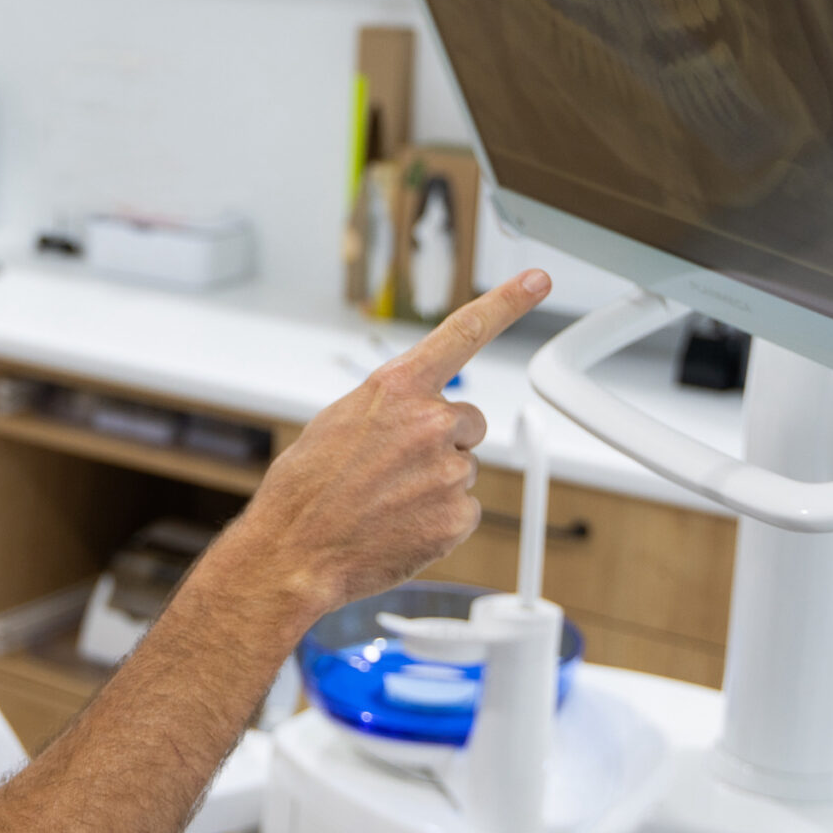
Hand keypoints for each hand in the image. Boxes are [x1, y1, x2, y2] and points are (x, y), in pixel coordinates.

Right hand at [223, 270, 551, 615]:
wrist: (294, 551)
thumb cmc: (306, 490)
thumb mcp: (336, 423)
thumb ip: (388, 407)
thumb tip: (414, 413)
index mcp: (396, 389)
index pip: (463, 333)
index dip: (506, 302)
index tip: (537, 280)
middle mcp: (429, 422)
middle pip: (466, 423)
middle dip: (441, 443)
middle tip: (393, 469)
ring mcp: (448, 470)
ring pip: (461, 469)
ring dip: (433, 484)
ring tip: (385, 501)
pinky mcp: (458, 516)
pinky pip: (462, 511)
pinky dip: (436, 520)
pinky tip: (399, 525)